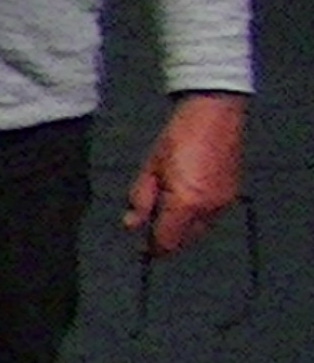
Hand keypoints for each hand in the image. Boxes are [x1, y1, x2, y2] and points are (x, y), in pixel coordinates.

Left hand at [124, 92, 246, 258]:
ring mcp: (223, 202)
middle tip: (151, 223)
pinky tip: (184, 198)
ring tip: (166, 206)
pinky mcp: (231, 194)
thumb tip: (131, 225)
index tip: (140, 246)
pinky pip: (211, 216)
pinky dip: (196, 215)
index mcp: (185, 203)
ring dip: (182, 227)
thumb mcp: (150, 168)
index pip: (167, 242)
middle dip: (167, 237)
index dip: (152, 247)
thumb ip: (140, 200)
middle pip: (184, 240)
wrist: (213, 115)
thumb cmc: (177, 138)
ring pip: (199, 230)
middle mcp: (208, 209)